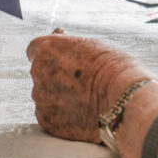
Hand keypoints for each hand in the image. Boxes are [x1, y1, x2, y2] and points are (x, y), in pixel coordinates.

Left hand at [27, 30, 153, 143]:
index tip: (59, 59)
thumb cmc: (114, 68)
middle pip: (40, 73)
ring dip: (58, 95)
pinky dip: (61, 114)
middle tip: (79, 81)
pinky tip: (80, 111)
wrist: (123, 100)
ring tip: (84, 98)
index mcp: (48, 49)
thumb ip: (67, 44)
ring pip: (44, 95)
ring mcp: (41, 98)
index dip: (48, 55)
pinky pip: (49, 114)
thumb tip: (56, 36)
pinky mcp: (47, 120)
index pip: (34, 49)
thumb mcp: (91, 44)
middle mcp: (38, 72)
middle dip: (54, 76)